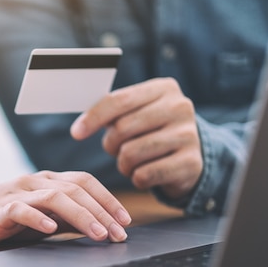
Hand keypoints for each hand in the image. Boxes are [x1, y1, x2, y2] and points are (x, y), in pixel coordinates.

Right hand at [0, 171, 131, 245]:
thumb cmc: (4, 216)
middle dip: (102, 211)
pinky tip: (50, 230)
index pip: (85, 182)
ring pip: (54, 197)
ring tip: (97, 234)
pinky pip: (21, 209)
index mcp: (47, 181)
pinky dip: (37, 218)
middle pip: (75, 189)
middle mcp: (35, 182)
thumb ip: (67, 219)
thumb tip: (101, 228)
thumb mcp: (41, 217)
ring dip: (80, 215)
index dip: (108, 199)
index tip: (126, 220)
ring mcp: (17, 193)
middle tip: (119, 234)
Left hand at [70, 77, 202, 199]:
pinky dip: (137, 178)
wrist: (189, 156)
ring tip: (131, 162)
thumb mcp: (136, 113)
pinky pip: (144, 175)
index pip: (119, 100)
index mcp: (163, 88)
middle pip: (122, 128)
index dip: (93, 117)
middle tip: (117, 149)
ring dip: (122, 164)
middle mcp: (180, 107)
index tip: (76, 133)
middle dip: (110, 144)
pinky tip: (145, 173)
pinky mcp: (191, 163)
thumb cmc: (150, 131)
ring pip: (131, 154)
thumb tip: (79, 126)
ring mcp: (189, 135)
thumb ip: (112, 111)